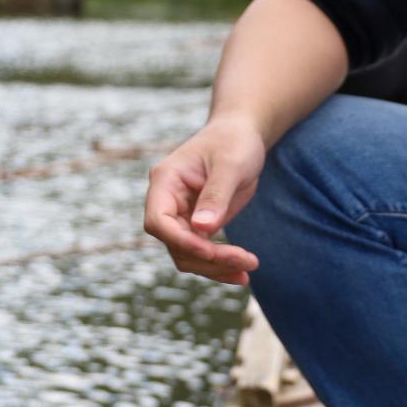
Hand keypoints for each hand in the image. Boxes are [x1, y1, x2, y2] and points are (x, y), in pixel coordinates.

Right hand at [142, 118, 265, 285]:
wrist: (242, 135)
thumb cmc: (234, 141)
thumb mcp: (230, 164)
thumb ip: (216, 195)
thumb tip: (202, 229)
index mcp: (165, 181)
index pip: (158, 221)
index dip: (181, 241)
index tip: (212, 251)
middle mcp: (167, 201)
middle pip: (174, 244)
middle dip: (207, 258)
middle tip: (246, 262)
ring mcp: (181, 215)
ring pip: (187, 255)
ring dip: (215, 268)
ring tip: (248, 271)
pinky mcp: (197, 226)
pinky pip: (202, 253)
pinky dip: (220, 264)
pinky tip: (243, 271)